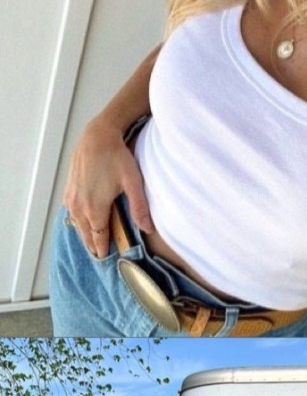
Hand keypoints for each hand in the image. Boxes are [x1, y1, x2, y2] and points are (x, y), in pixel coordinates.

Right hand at [63, 118, 154, 259]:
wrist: (97, 137)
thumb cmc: (117, 158)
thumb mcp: (133, 182)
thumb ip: (140, 207)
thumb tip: (148, 229)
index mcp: (95, 210)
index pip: (98, 238)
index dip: (102, 249)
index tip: (106, 257)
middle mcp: (79, 208)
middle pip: (85, 234)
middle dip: (93, 244)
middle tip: (100, 254)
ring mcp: (71, 199)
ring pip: (76, 224)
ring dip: (84, 233)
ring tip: (92, 241)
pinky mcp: (68, 190)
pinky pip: (71, 212)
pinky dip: (77, 220)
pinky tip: (83, 221)